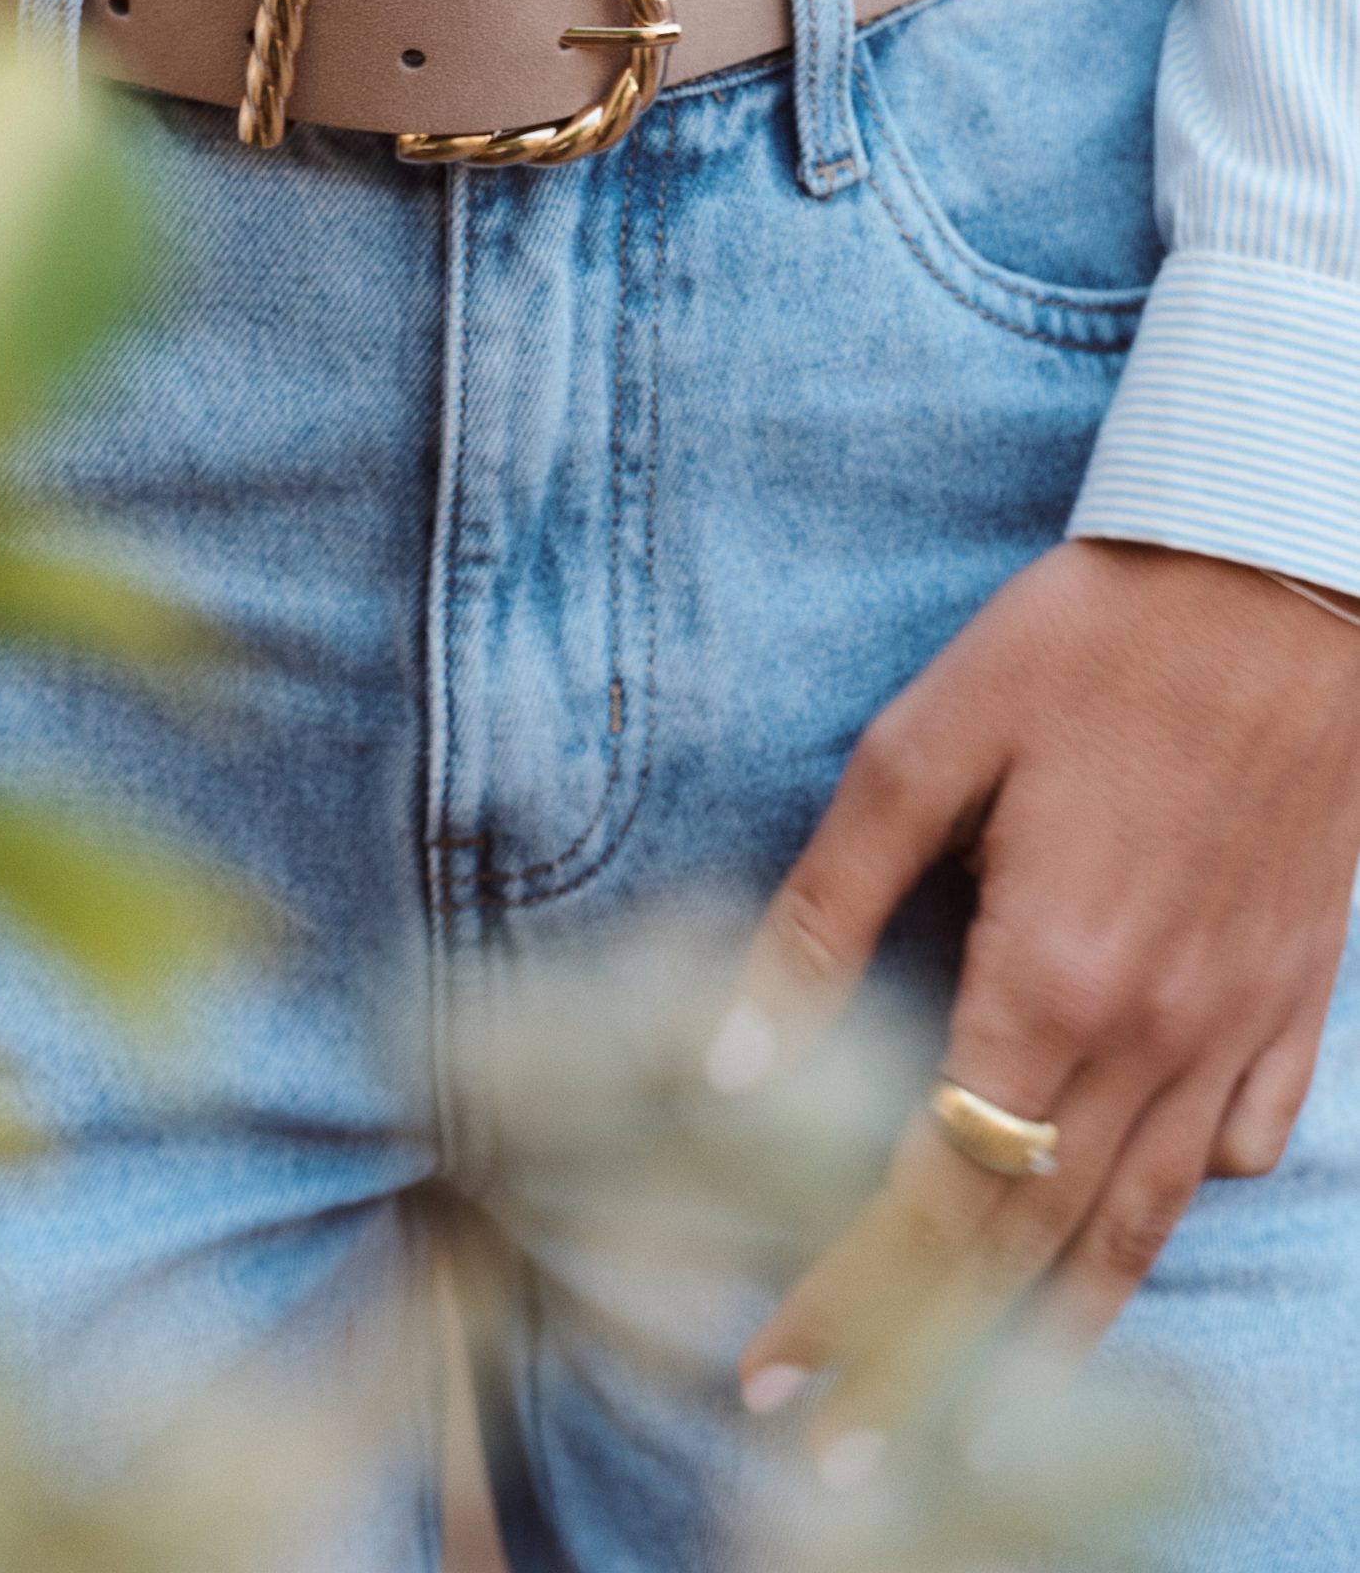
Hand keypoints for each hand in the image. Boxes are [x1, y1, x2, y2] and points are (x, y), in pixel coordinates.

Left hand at [717, 539, 1359, 1453]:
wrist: (1282, 571)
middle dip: (929, 1363)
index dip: (845, 1302)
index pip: (929, 1196)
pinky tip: (1128, 1228)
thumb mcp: (926, 745)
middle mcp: (1148, 1036)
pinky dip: (1174, 1209)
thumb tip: (732, 1059)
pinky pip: (1240, 1143)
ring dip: (1054, 1329)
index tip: (770, 1381)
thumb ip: (827, 910)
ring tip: (983, 1412)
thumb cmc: (1090, 641)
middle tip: (846, 1453)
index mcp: (1045, 979)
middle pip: (1030, 1246)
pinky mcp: (1292, 992)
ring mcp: (1235, 1024)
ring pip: (1141, 1224)